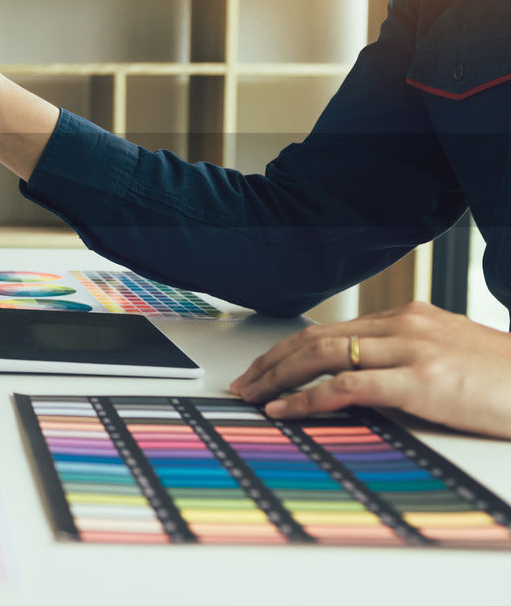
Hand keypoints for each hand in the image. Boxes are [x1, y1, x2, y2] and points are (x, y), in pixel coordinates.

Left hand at [229, 301, 510, 438]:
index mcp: (411, 317)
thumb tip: (362, 380)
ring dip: (278, 378)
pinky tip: (285, 410)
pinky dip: (307, 399)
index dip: (289, 349)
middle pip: (318, 338)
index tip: (262, 368)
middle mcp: (406, 325)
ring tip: (253, 396)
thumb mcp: (452, 358)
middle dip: (272, 362)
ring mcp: (413, 350)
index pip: (332, 330)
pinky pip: (346, 387)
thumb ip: (408, 360)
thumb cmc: (508, 381)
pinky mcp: (422, 381)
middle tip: (243, 383)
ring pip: (323, 356)